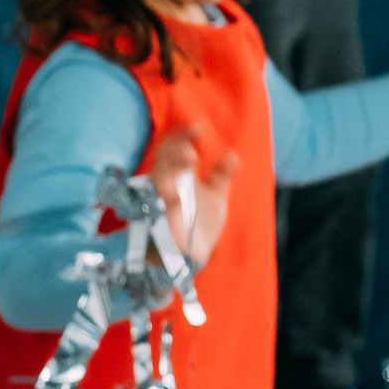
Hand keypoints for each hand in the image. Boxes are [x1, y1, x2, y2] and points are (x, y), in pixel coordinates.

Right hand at [146, 126, 236, 268]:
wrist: (192, 259)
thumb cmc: (199, 229)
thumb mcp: (216, 199)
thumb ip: (221, 178)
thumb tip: (232, 155)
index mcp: (176, 177)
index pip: (171, 149)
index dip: (182, 136)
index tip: (199, 129)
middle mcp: (164, 187)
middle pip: (161, 160)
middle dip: (175, 151)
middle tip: (192, 150)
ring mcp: (159, 204)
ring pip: (156, 179)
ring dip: (171, 167)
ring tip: (188, 159)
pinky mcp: (158, 224)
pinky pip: (157, 208)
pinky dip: (167, 198)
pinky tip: (178, 194)